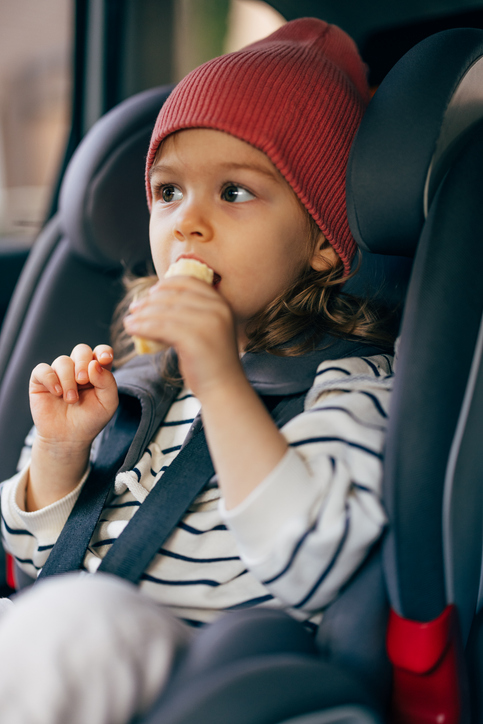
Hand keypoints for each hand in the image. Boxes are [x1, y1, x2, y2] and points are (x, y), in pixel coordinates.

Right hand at [26, 344, 118, 510]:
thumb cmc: (90, 420)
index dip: (103, 351)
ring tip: (71, 400)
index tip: (104, 359)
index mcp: (97, 371)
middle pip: (81, 350)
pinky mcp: (41, 380)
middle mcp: (78, 368)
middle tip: (83, 381)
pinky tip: (57, 393)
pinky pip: (42, 369)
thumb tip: (95, 364)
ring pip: (63, 361)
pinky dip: (50, 379)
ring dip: (68, 380)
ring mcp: (59, 373)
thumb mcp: (108, 404)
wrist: (68, 438)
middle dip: (83, 363)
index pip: (102, 351)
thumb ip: (108, 382)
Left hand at [123, 277, 243, 398]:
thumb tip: (157, 301)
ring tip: (129, 321)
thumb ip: (191, 313)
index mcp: (221, 303)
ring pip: (165, 312)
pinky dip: (142, 327)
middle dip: (150, 301)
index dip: (166, 285)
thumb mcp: (207, 329)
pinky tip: (132, 329)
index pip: (189, 282)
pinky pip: (161, 327)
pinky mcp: (195, 339)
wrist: (224, 388)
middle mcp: (217, 309)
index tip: (151, 292)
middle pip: (174, 296)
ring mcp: (207, 323)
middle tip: (134, 308)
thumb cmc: (211, 361)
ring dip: (142, 315)